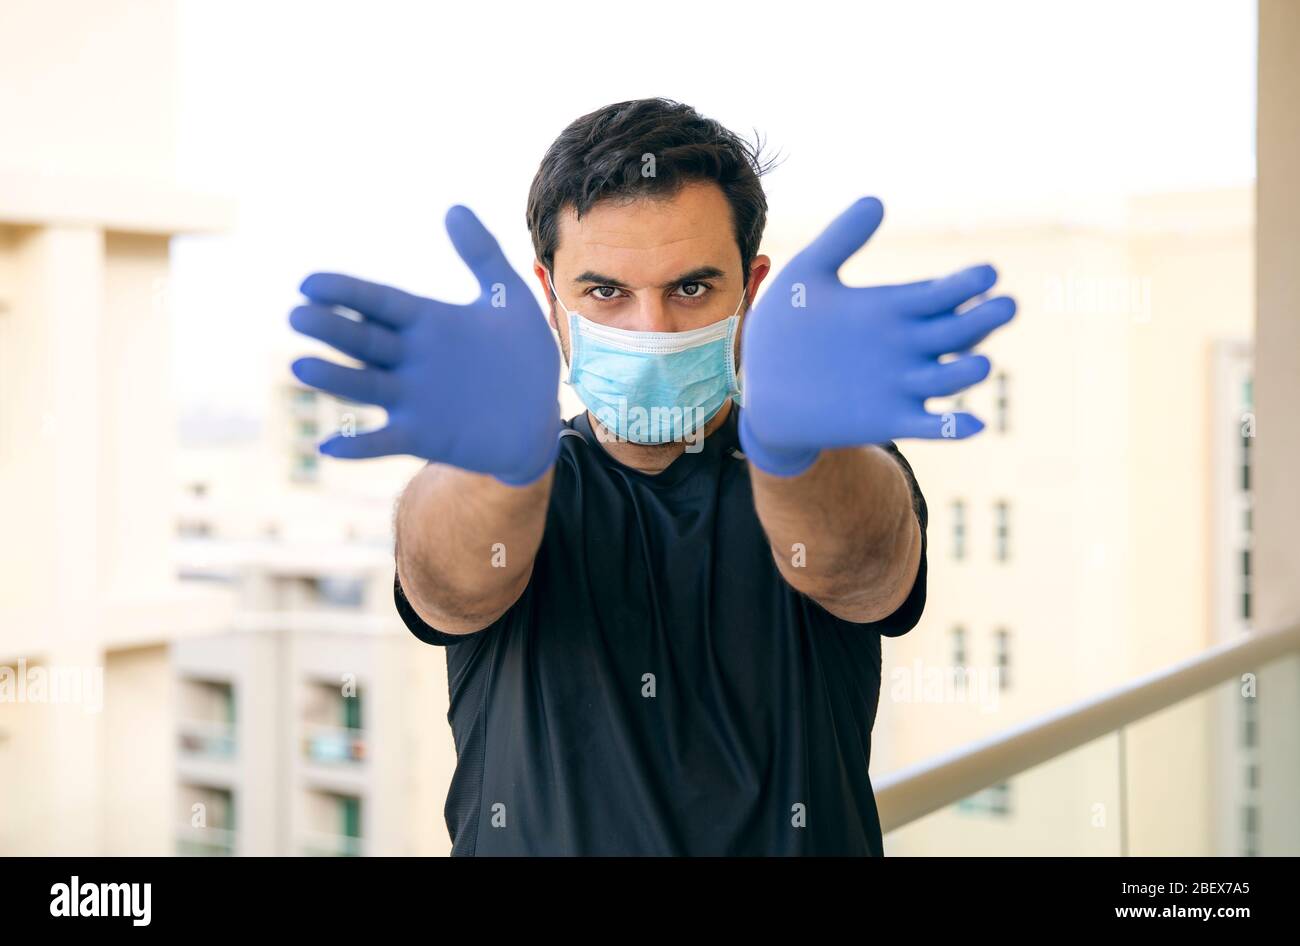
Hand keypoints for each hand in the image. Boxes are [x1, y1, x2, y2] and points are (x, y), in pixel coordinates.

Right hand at [288, 205, 561, 485]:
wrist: (538, 419)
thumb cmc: (522, 358)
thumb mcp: (508, 299)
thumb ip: (482, 254)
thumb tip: (453, 207)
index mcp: (427, 322)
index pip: (379, 303)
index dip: (346, 293)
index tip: (309, 283)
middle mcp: (411, 358)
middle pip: (365, 340)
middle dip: (332, 328)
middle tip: (298, 315)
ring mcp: (414, 398)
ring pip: (367, 385)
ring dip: (335, 378)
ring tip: (302, 366)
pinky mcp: (423, 435)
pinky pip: (385, 440)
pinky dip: (358, 446)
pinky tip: (329, 446)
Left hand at [738, 197, 1015, 475]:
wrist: (762, 388)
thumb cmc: (784, 328)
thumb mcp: (807, 275)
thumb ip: (841, 239)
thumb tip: (876, 200)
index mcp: (892, 307)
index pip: (941, 294)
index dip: (965, 286)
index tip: (987, 274)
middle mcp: (906, 345)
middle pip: (957, 331)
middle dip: (983, 320)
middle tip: (1005, 306)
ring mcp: (900, 384)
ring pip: (948, 378)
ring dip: (967, 372)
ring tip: (980, 362)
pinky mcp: (887, 419)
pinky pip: (928, 426)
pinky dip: (952, 427)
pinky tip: (972, 424)